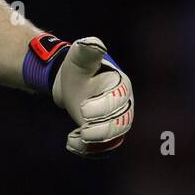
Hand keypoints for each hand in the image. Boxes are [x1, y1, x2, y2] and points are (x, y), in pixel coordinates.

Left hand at [52, 38, 133, 155]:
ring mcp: (115, 121)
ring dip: (97, 143)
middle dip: (103, 129)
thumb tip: (94, 44)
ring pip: (114, 138)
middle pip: (121, 123)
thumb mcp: (80, 56)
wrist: (71, 82)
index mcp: (121, 85)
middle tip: (84, 130)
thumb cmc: (79, 67)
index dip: (103, 107)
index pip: (119, 100)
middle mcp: (123, 105)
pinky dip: (88, 150)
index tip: (83, 109)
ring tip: (78, 138)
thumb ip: (87, 51)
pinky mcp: (104, 134)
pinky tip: (71, 143)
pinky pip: (102, 147)